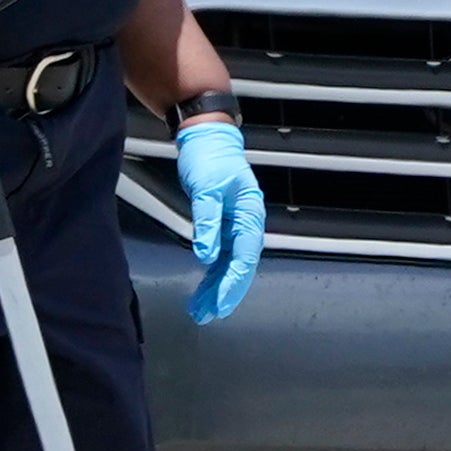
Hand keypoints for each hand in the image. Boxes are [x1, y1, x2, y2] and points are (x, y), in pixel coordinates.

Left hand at [174, 119, 263, 322]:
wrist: (205, 137)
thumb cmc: (210, 157)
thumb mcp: (206, 188)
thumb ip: (208, 221)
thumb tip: (207, 254)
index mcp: (249, 214)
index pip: (244, 256)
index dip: (233, 283)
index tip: (221, 304)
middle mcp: (245, 223)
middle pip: (238, 265)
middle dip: (224, 292)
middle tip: (208, 314)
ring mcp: (234, 224)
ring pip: (228, 263)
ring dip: (216, 286)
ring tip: (201, 309)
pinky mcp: (222, 223)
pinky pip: (220, 254)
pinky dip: (211, 272)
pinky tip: (204, 287)